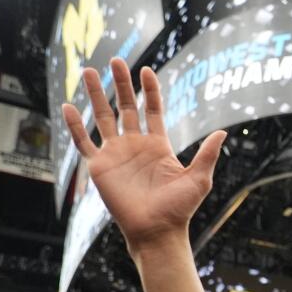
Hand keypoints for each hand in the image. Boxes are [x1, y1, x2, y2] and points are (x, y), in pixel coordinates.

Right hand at [61, 57, 225, 252]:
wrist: (157, 231)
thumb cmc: (179, 209)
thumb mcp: (199, 179)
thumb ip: (208, 154)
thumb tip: (223, 132)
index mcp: (158, 145)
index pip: (152, 110)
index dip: (149, 91)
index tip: (146, 70)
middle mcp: (135, 145)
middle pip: (125, 107)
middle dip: (120, 84)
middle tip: (116, 60)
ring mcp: (116, 154)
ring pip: (103, 117)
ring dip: (95, 94)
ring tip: (88, 71)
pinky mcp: (100, 167)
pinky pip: (84, 143)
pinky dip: (75, 126)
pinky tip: (69, 106)